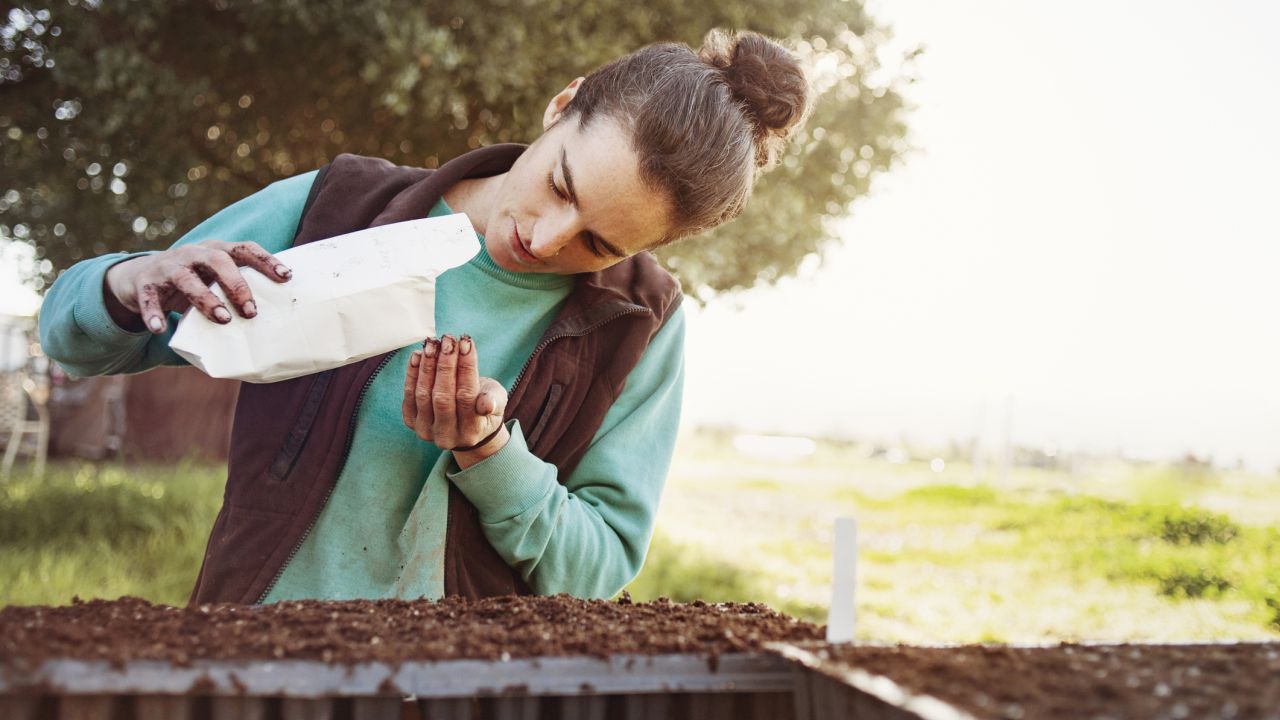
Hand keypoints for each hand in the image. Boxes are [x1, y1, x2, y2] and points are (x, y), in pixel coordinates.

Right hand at [103, 240, 291, 333]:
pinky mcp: (144, 284)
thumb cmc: (192, 282)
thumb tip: (272, 325)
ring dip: (206, 299)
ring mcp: (167, 267)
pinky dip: (153, 313)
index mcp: (215, 251)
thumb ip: (234, 293)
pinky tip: (160, 329)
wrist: (140, 278)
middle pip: (217, 260)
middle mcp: (192, 254)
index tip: (286, 276)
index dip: (266, 260)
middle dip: (236, 284)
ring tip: (222, 319)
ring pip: (186, 278)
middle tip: (251, 312)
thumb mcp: (213, 281)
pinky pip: (148, 298)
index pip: (244, 249)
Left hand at [402, 334, 509, 465]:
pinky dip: (412, 373)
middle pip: (443, 397)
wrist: (467, 424)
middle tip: (448, 339)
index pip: (467, 396)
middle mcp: (447, 436)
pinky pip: (409, 395)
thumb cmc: (485, 405)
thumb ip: (494, 400)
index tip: (466, 342)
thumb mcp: (498, 401)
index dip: (466, 367)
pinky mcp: (411, 422)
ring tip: (433, 344)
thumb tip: (486, 404)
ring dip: (427, 366)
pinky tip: (419, 355)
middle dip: (445, 364)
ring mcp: (426, 431)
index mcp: (472, 431)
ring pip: (423, 395)